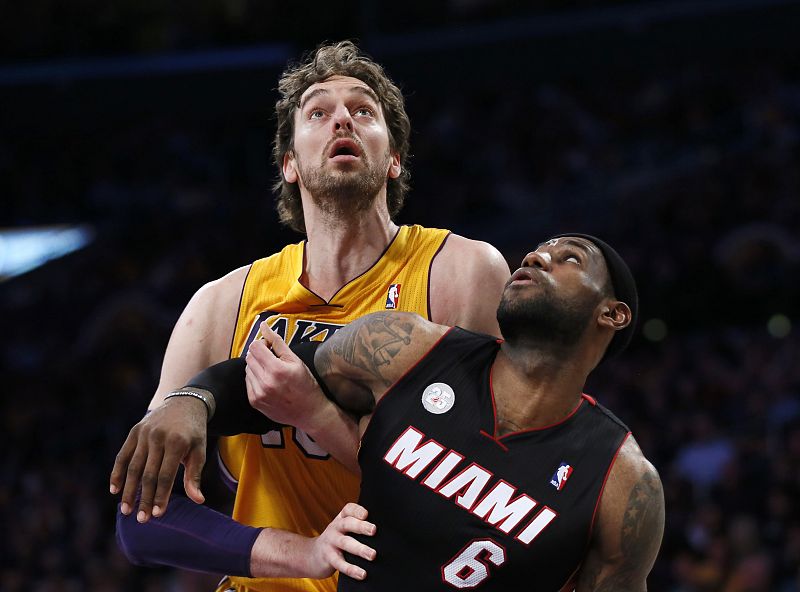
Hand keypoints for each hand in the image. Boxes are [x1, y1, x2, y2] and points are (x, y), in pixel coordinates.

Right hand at [109, 396, 207, 522]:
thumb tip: (198, 500)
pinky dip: (117, 473)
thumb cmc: (194, 432)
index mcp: (176, 442)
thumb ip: (194, 475)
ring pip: (133, 467)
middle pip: (147, 474)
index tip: (158, 515)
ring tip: (126, 510)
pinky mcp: (134, 431)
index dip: (161, 496)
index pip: (166, 475)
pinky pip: (123, 455)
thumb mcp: (200, 451)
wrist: (185, 402)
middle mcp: (158, 437)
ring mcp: (144, 433)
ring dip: (128, 490)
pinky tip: (115, 490)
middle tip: (142, 519)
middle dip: (144, 498)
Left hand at [245, 322, 329, 430]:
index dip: (263, 344)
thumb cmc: (306, 385)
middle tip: (273, 360)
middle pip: (249, 356)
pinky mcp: (255, 402)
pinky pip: (248, 382)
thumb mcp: (295, 360)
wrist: (310, 412)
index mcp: (276, 370)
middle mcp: (265, 383)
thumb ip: (277, 342)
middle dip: (259, 354)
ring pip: (247, 369)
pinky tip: (269, 382)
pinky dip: (256, 378)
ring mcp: (258, 394)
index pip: (255, 346)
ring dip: (257, 366)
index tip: (271, 348)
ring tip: (272, 372)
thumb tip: (264, 326)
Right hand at [308, 503, 376, 580]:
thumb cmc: (335, 541)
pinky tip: (362, 573)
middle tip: (374, 530)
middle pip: (347, 524)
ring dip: (359, 549)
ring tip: (372, 555)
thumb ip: (357, 527)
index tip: (367, 514)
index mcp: (341, 519)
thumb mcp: (343, 530)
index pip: (348, 509)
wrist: (311, 556)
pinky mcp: (328, 558)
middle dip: (361, 526)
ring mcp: (330, 542)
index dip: (357, 510)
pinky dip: (351, 569)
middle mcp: (335, 528)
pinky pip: (340, 563)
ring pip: (345, 543)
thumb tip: (384, 534)